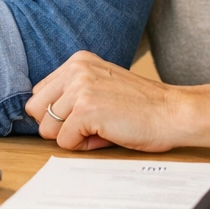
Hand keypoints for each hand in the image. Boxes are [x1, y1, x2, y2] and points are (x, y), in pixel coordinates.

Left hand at [25, 51, 190, 151]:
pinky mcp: (86, 110)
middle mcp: (76, 70)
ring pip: (47, 128)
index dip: (57, 113)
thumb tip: (41, 119)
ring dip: (72, 137)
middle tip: (87, 127)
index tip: (81, 117)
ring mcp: (80, 89)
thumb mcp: (102, 85)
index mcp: (78, 61)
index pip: (39, 93)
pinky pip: (64, 141)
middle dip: (56, 126)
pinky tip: (106, 136)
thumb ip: (73, 93)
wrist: (173, 112)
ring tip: (100, 130)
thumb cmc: (142, 106)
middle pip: (36, 109)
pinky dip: (83, 147)